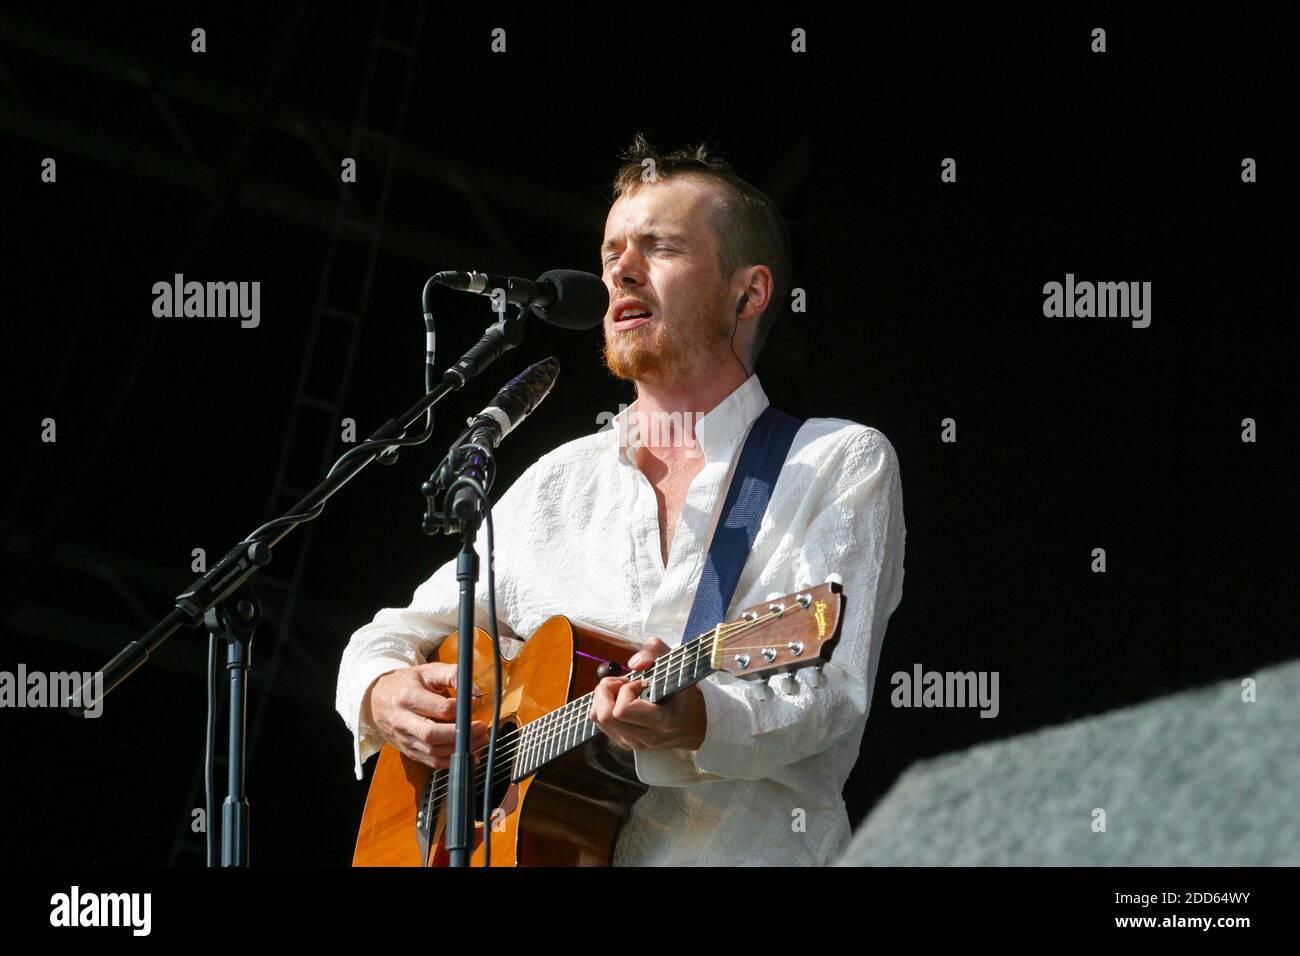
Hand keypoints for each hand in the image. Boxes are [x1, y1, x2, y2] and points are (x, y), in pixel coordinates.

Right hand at [365, 662, 488, 768]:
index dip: (462, 708)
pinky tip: (468, 755)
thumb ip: (452, 675)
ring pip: (433, 752)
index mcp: (407, 697)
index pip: (440, 708)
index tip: (476, 703)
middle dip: (461, 734)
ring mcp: (404, 738)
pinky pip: (430, 762)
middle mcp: (403, 720)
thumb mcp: (427, 670)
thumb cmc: (406, 683)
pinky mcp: (408, 750)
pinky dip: (451, 762)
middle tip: (481, 727)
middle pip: (433, 734)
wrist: (376, 698)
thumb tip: (475, 691)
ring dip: (460, 749)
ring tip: (480, 740)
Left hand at [589, 637, 706, 751]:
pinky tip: (621, 700)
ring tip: (621, 689)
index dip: (626, 689)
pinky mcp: (626, 743)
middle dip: (606, 691)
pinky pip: (601, 724)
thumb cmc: (686, 694)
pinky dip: (605, 706)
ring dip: (604, 698)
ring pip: (599, 719)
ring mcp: (635, 744)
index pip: (624, 710)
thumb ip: (656, 652)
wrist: (695, 725)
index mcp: (663, 722)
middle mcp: (647, 737)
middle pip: (605, 716)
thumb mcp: (679, 665)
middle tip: (621, 681)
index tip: (642, 682)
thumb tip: (633, 663)